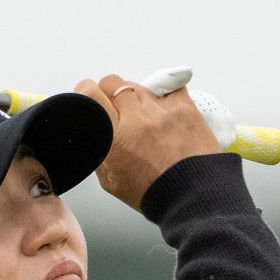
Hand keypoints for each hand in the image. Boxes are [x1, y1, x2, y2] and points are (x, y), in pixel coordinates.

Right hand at [73, 73, 223, 212]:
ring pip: (138, 85)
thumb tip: (94, 131)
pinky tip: (163, 112)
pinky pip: (167, 87)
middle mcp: (137, 119)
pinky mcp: (184, 106)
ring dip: (135, 97)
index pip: (91, 93)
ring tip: (144, 118)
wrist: (193, 196)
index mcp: (114, 138)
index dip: (86, 91)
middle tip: (117, 110)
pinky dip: (162, 96)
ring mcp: (161, 110)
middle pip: (113, 83)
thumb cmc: (155, 193)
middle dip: (110, 93)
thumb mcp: (112, 181)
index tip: (89, 96)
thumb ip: (100, 151)